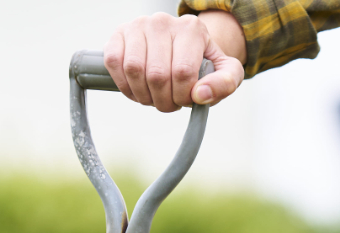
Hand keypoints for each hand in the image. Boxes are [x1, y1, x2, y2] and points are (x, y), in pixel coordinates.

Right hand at [106, 12, 244, 111]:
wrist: (179, 49)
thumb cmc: (201, 64)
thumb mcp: (225, 73)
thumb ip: (224, 83)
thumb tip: (201, 95)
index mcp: (192, 29)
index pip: (183, 73)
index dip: (182, 96)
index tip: (186, 99)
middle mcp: (164, 21)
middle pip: (157, 75)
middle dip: (163, 101)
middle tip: (169, 103)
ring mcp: (139, 25)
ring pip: (134, 70)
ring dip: (143, 96)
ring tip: (153, 97)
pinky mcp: (119, 34)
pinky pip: (114, 63)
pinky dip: (124, 85)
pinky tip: (136, 90)